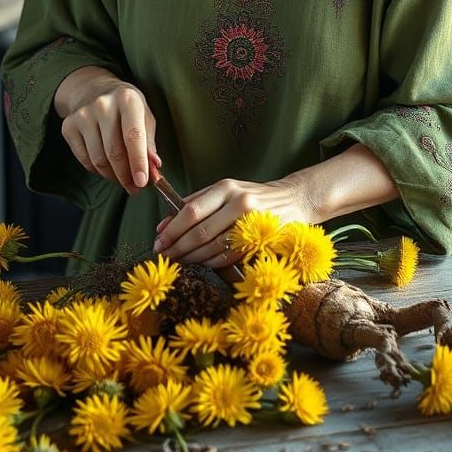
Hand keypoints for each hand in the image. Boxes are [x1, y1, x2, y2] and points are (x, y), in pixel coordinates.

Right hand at [58, 74, 161, 193]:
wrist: (94, 90)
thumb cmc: (126, 108)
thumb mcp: (144, 117)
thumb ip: (150, 144)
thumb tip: (153, 170)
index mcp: (127, 99)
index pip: (133, 136)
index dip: (138, 162)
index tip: (142, 182)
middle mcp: (103, 104)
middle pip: (114, 152)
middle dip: (126, 175)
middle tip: (134, 187)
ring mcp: (82, 115)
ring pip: (98, 160)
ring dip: (112, 176)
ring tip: (122, 177)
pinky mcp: (68, 126)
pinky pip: (84, 160)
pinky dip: (98, 170)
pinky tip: (107, 167)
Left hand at [152, 176, 315, 267]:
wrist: (292, 200)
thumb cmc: (252, 196)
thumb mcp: (224, 191)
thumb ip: (195, 204)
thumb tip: (163, 225)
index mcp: (225, 187)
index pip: (191, 210)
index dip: (172, 229)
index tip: (158, 242)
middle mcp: (238, 201)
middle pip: (200, 231)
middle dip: (178, 247)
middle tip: (165, 257)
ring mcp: (251, 221)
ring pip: (213, 246)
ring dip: (193, 258)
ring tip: (180, 262)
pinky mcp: (261, 238)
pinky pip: (230, 256)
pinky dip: (212, 263)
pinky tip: (201, 264)